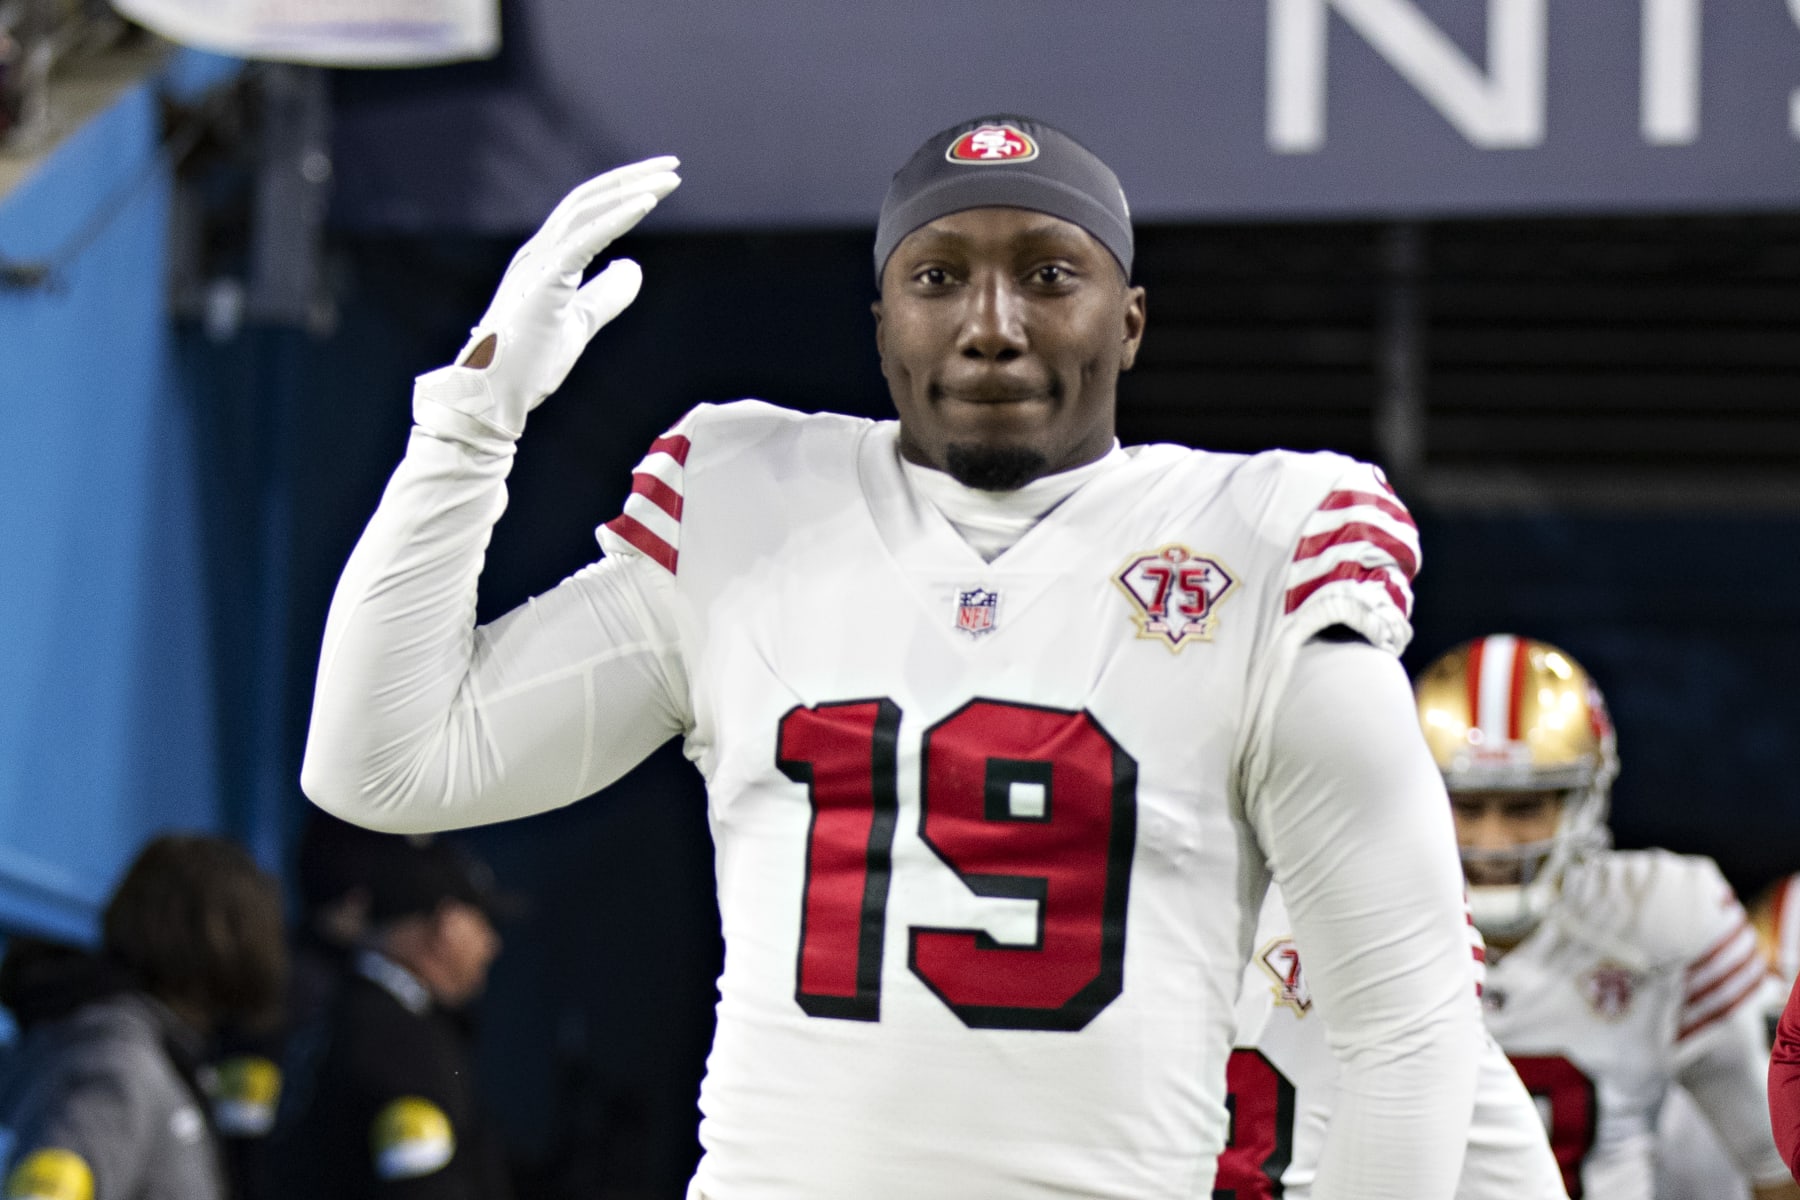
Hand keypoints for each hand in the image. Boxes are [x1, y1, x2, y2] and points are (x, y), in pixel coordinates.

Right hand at [437, 156, 680, 437]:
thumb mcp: (580, 321)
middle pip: (589, 199)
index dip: (623, 191)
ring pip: (587, 210)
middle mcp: (539, 251)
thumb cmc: (530, 362)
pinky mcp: (543, 283)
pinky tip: (645, 204)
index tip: (661, 183)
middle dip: (632, 178)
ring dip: (630, 190)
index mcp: (546, 258)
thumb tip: (634, 266)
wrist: (493, 394)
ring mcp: (538, 264)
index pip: (587, 210)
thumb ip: (606, 294)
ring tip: (667, 181)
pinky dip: (616, 218)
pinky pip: (584, 240)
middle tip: (672, 168)